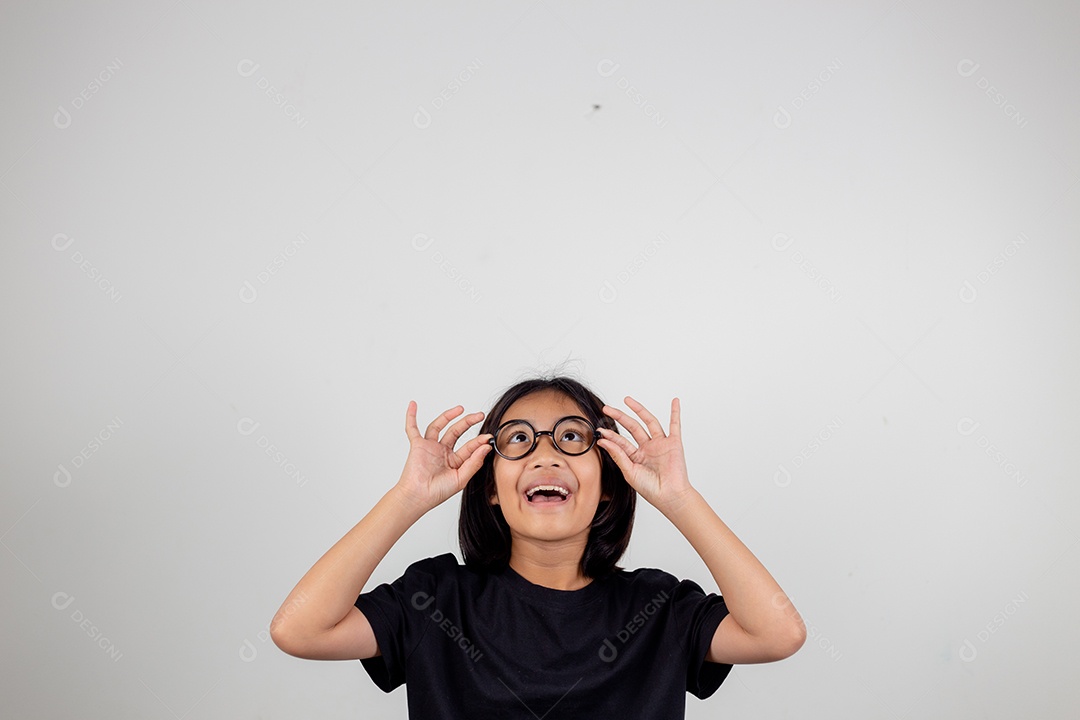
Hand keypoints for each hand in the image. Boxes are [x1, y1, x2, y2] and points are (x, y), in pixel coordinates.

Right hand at [394, 402, 491, 511]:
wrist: (418, 497)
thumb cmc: (437, 492)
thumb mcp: (461, 479)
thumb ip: (474, 463)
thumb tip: (486, 448)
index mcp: (454, 461)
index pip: (468, 446)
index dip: (479, 441)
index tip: (488, 438)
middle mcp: (442, 452)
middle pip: (456, 432)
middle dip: (468, 422)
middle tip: (479, 415)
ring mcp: (430, 447)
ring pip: (439, 426)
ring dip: (448, 416)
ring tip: (460, 408)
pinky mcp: (417, 445)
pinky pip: (412, 428)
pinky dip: (411, 416)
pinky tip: (413, 405)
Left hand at [598, 396, 695, 514]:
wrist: (669, 496)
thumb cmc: (651, 489)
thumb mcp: (629, 471)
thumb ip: (618, 454)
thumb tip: (604, 441)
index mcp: (636, 457)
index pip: (621, 441)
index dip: (610, 435)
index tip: (599, 430)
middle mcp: (648, 448)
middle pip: (632, 427)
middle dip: (619, 417)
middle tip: (607, 409)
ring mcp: (661, 444)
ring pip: (649, 422)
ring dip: (639, 410)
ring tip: (627, 400)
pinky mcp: (674, 443)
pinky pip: (675, 425)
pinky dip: (675, 412)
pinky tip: (674, 402)